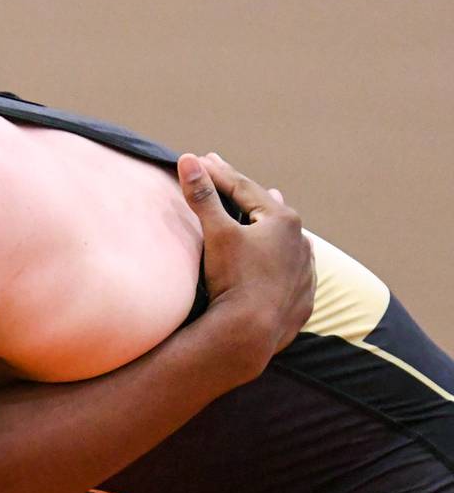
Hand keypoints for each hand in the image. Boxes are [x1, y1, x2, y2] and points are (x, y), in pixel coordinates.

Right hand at [177, 152, 314, 382]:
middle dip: (246, 193)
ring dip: (271, 223)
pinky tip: (280, 257)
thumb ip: (203, 196)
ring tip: (268, 208)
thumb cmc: (235, 278)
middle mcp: (300, 241)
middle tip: (229, 178)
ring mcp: (304, 270)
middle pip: (268, 209)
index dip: (219, 173)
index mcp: (282, 220)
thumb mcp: (216, 232)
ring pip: (286, 239)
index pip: (243, 188)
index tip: (202, 160)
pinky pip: (292, 268)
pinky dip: (281, 256)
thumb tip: (188, 160)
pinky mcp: (302, 296)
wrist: (251, 333)